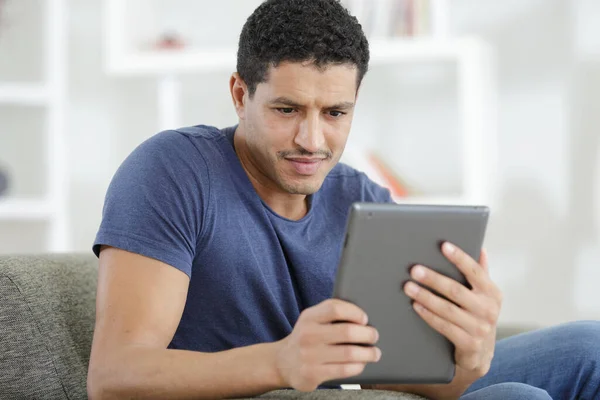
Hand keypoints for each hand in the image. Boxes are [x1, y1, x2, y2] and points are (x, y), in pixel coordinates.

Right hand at [274, 298, 380, 390]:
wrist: (283, 363)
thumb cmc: (307, 338)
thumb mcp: (311, 320)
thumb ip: (331, 314)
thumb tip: (364, 317)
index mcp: (308, 317)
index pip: (335, 308)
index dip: (354, 312)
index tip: (364, 319)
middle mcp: (307, 335)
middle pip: (347, 332)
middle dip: (367, 334)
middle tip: (374, 336)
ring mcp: (309, 356)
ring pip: (349, 353)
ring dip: (368, 353)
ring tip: (374, 353)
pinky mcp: (312, 374)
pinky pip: (344, 370)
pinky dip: (358, 366)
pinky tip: (361, 364)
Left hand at [403, 243, 501, 384]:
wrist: (482, 354)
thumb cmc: (478, 316)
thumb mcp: (484, 296)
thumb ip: (481, 273)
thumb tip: (480, 248)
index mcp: (492, 293)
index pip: (475, 272)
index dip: (460, 258)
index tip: (443, 246)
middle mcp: (489, 309)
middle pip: (456, 290)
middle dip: (433, 279)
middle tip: (414, 270)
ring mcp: (480, 328)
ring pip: (447, 309)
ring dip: (426, 297)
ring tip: (408, 287)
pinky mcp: (469, 343)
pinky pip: (444, 326)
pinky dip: (428, 315)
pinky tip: (416, 306)